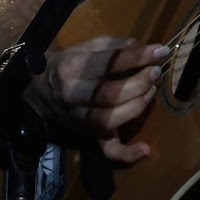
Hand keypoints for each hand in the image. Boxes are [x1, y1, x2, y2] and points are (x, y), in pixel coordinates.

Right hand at [28, 36, 169, 163]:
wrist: (39, 90)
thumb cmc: (70, 64)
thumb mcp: (86, 47)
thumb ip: (115, 46)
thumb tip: (145, 49)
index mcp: (72, 68)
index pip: (109, 62)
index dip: (137, 57)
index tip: (160, 51)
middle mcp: (73, 95)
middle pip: (110, 94)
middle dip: (139, 83)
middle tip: (155, 72)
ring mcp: (80, 118)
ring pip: (110, 119)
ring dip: (137, 105)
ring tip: (151, 90)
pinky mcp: (88, 136)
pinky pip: (106, 150)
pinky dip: (126, 153)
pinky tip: (145, 149)